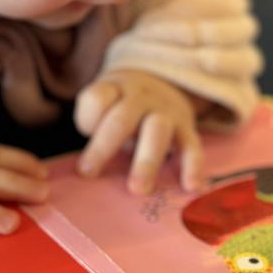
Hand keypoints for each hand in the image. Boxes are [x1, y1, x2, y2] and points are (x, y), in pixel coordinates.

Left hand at [74, 70, 204, 194]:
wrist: (163, 83)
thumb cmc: (122, 105)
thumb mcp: (104, 102)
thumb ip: (92, 122)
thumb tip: (87, 165)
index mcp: (115, 90)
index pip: (98, 99)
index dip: (88, 120)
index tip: (80, 160)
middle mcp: (141, 98)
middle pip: (122, 118)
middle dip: (105, 146)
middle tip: (90, 173)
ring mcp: (166, 113)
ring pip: (157, 130)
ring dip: (147, 160)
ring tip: (138, 189)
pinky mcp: (187, 129)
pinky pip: (192, 146)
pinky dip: (192, 166)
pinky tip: (190, 186)